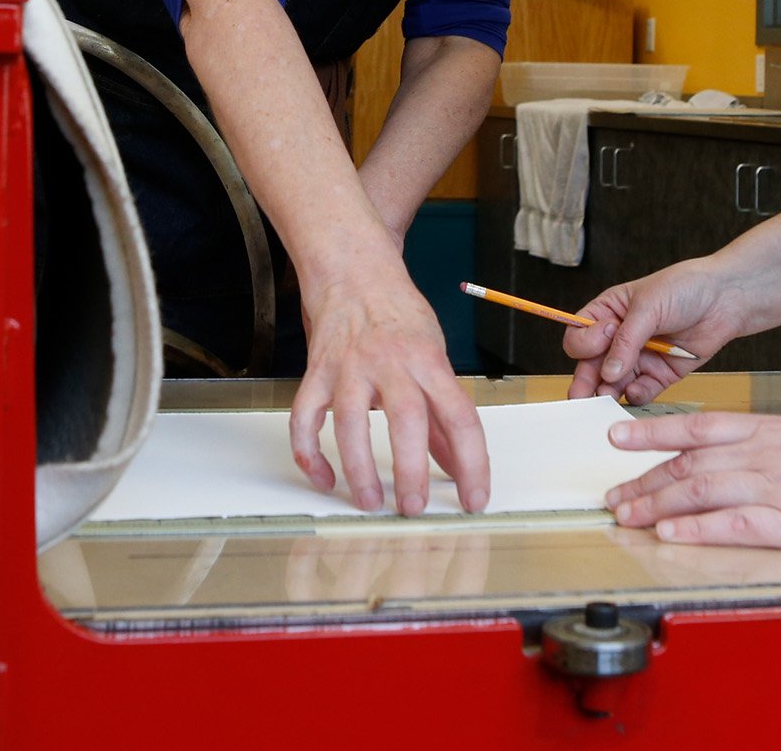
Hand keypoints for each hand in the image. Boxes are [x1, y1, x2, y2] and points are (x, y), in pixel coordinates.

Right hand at [290, 261, 489, 516]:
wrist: (354, 271)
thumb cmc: (399, 315)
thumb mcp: (435, 355)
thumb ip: (443, 412)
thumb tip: (457, 464)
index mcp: (429, 361)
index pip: (461, 417)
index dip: (473, 463)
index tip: (475, 499)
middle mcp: (391, 363)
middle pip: (406, 420)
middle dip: (411, 471)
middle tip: (414, 508)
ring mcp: (349, 367)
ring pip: (350, 422)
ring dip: (359, 468)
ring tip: (370, 502)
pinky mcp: (317, 371)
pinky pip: (305, 417)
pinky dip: (309, 452)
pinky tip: (323, 477)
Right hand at [565, 257, 749, 402]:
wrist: (726, 299)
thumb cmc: (685, 288)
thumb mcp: (648, 306)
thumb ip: (626, 341)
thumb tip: (608, 372)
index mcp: (609, 312)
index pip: (581, 334)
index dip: (587, 341)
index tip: (606, 335)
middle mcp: (620, 338)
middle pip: (592, 364)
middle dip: (586, 380)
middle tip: (582, 397)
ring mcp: (640, 357)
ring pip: (614, 383)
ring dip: (609, 392)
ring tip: (609, 397)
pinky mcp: (660, 374)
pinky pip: (641, 391)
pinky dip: (636, 395)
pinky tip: (637, 391)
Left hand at [604, 411, 780, 549]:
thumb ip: (771, 444)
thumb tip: (736, 454)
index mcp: (769, 430)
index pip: (695, 427)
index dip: (650, 432)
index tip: (615, 436)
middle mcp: (764, 454)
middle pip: (686, 464)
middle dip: (642, 480)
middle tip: (609, 496)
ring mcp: (776, 487)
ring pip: (699, 490)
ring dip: (655, 503)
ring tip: (624, 515)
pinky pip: (733, 524)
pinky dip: (697, 527)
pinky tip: (670, 532)